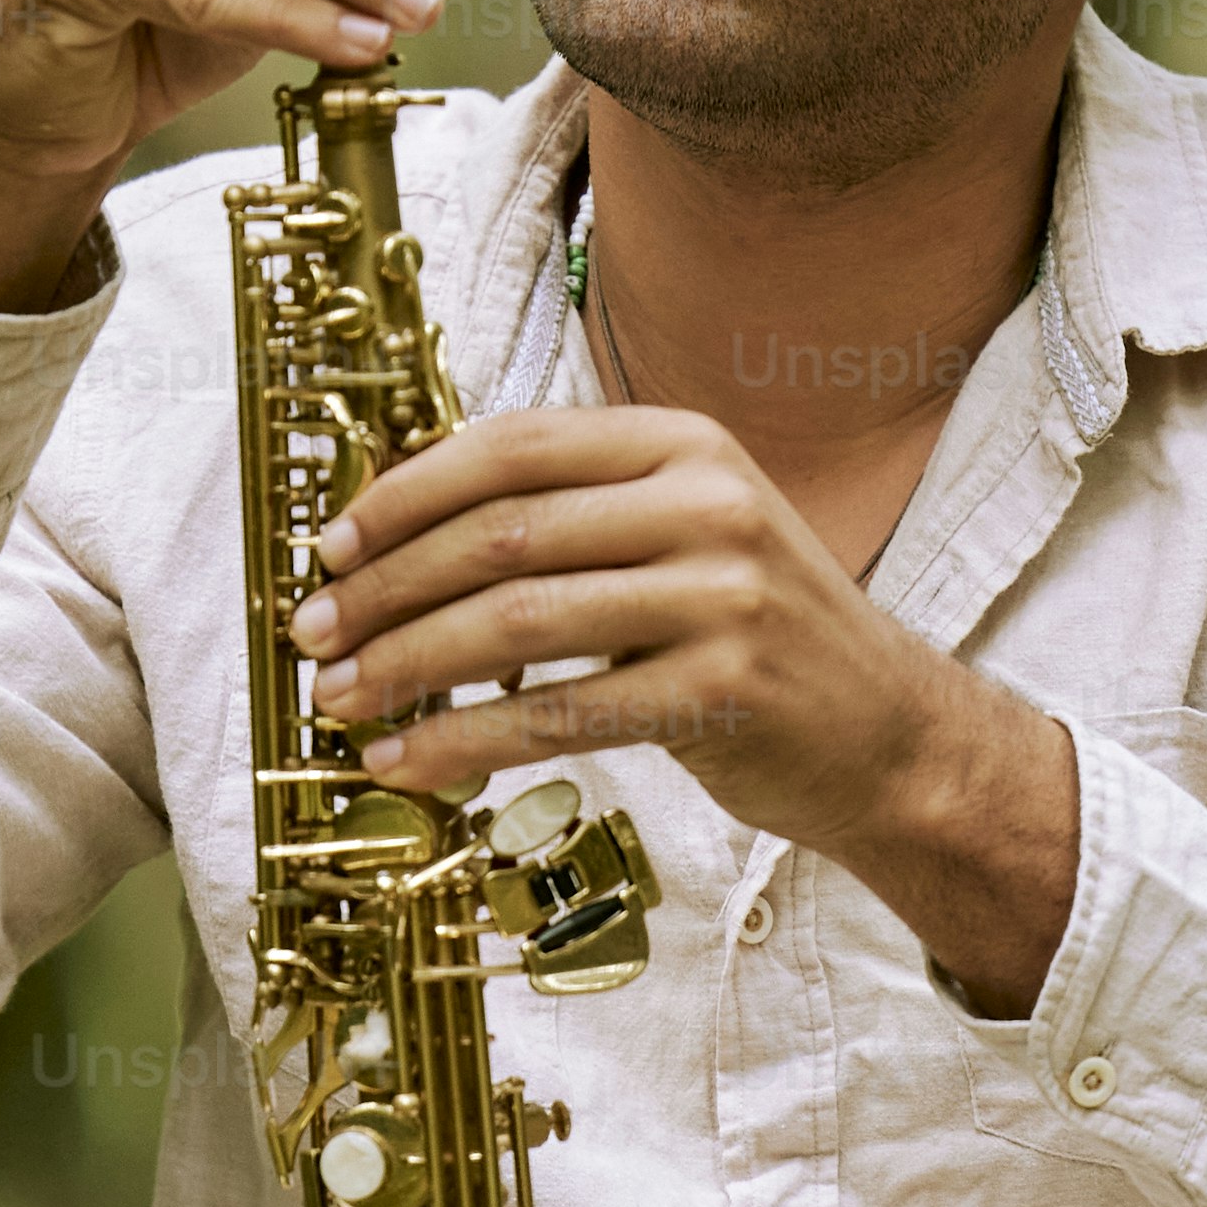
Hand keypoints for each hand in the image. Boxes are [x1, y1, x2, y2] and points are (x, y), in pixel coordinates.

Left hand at [295, 408, 1083, 1009]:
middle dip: (386, 590)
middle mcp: (708, 504)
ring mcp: (722, 595)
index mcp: (685, 445)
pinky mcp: (722, 691)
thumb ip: (578, 519)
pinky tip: (412, 761)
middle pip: (500, 534)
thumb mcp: (689, 539)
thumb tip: (407, 538)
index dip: (404, 494)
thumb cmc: (763, 643)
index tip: (332, 548)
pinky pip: (558, 715)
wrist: (893, 739)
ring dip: (408, 666)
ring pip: (517, 623)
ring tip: (343, 700)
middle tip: (313, 635)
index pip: (513, 447)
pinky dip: (466, 741)